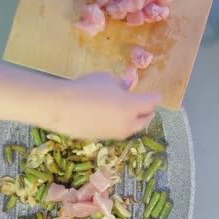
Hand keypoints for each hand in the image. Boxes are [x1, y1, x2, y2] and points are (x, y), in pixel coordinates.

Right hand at [42, 72, 161, 139]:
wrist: (62, 108)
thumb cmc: (86, 88)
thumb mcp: (106, 79)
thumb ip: (120, 84)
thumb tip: (127, 87)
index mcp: (133, 106)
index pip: (152, 102)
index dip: (155, 96)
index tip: (156, 94)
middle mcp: (128, 123)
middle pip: (146, 119)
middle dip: (148, 112)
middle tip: (147, 105)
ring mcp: (115, 133)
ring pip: (132, 128)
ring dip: (134, 120)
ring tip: (130, 111)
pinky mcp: (103, 139)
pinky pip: (117, 131)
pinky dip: (119, 124)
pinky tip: (111, 116)